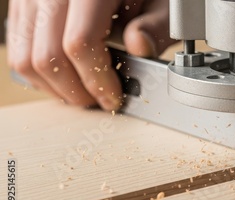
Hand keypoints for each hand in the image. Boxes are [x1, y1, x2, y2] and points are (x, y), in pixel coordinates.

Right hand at [7, 0, 174, 110]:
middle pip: (48, 57)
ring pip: (26, 59)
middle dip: (77, 91)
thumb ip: (155, 26)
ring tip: (84, 92)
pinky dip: (40, 74)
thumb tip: (139, 47)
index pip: (80, 44)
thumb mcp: (160, 4)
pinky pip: (18, 49)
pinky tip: (67, 77)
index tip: (114, 97)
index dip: (97, 81)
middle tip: (100, 100)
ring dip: (56, 87)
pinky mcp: (22, 7)